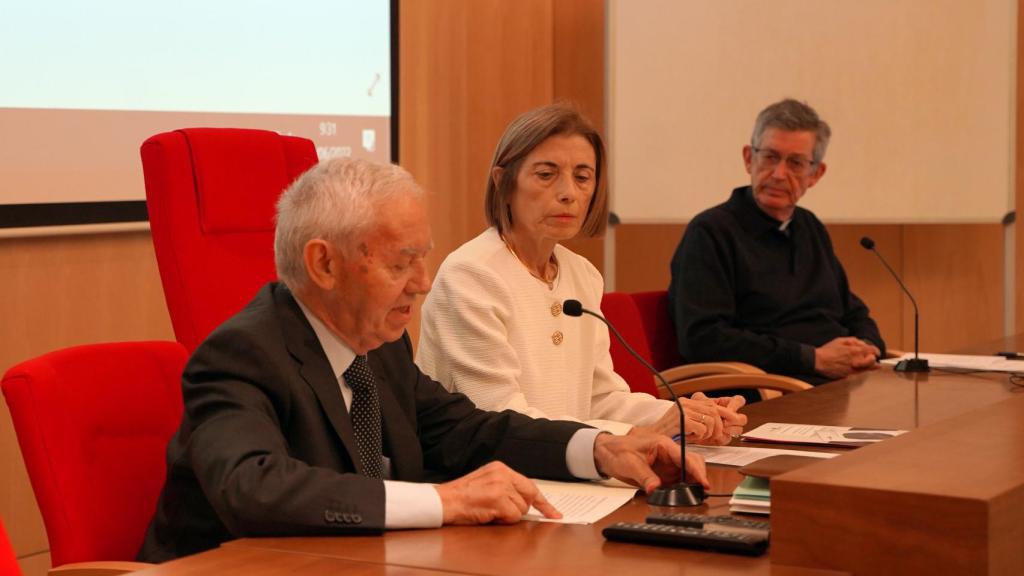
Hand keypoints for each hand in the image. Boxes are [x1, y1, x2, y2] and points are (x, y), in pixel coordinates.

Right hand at [434, 461, 559, 524]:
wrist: (443, 501)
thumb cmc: (462, 496)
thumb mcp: (485, 482)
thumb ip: (505, 487)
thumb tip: (524, 502)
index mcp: (500, 468)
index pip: (528, 484)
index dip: (542, 501)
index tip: (553, 512)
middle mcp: (503, 474)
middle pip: (528, 496)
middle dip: (522, 509)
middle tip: (507, 513)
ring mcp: (501, 486)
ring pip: (521, 509)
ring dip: (508, 515)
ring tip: (490, 511)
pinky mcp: (498, 499)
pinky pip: (513, 516)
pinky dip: (503, 520)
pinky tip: (489, 515)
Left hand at [593, 433, 708, 493]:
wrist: (606, 453)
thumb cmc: (617, 451)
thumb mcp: (630, 463)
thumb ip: (645, 476)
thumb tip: (656, 489)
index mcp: (663, 445)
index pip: (685, 456)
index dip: (697, 470)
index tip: (704, 482)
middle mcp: (669, 454)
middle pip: (692, 462)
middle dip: (699, 476)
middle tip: (700, 492)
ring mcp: (668, 464)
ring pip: (688, 472)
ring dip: (692, 483)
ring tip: (693, 496)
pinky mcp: (664, 474)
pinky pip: (678, 481)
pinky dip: (683, 489)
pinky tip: (682, 496)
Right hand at [630, 395, 746, 444]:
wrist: (651, 438)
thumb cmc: (670, 434)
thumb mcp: (688, 423)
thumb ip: (702, 419)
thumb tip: (724, 420)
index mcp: (688, 401)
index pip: (713, 404)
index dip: (727, 413)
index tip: (735, 421)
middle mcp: (687, 402)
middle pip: (715, 412)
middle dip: (720, 426)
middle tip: (715, 436)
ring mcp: (684, 410)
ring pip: (711, 420)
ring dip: (709, 433)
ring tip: (699, 437)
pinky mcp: (683, 419)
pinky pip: (703, 429)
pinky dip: (701, 436)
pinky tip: (692, 437)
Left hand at [690, 392, 746, 443]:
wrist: (690, 423)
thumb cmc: (696, 409)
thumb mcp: (698, 400)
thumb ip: (704, 398)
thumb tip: (709, 402)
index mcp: (727, 403)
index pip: (739, 401)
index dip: (735, 405)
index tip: (728, 410)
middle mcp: (731, 416)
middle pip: (742, 418)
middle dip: (735, 420)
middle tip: (724, 422)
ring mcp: (729, 428)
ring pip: (739, 429)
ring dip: (730, 429)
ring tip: (719, 428)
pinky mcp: (724, 437)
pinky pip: (728, 439)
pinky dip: (721, 437)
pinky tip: (714, 435)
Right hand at [814, 337, 880, 378]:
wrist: (818, 361)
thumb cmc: (828, 350)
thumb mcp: (840, 340)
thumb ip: (853, 341)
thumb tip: (862, 344)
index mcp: (855, 350)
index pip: (872, 351)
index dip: (876, 351)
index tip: (876, 352)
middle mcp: (856, 360)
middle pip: (873, 361)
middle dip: (874, 359)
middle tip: (873, 358)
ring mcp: (853, 369)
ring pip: (868, 369)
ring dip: (871, 367)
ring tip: (871, 365)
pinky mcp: (849, 376)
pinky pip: (860, 374)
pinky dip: (863, 371)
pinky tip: (860, 368)